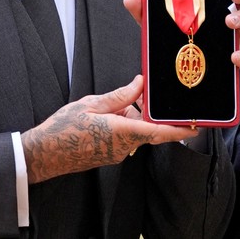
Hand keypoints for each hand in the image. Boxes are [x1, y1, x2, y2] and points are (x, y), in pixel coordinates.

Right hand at [21, 75, 198, 183]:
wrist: (43, 153)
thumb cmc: (63, 129)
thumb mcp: (91, 104)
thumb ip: (120, 95)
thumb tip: (140, 84)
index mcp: (121, 132)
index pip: (159, 132)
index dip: (180, 130)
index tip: (196, 126)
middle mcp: (123, 146)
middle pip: (150, 129)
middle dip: (153, 114)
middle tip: (152, 97)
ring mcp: (117, 153)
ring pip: (138, 132)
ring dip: (135, 117)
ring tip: (120, 101)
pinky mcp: (110, 154)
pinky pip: (127, 137)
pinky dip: (126, 124)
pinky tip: (112, 113)